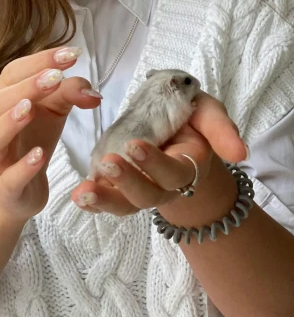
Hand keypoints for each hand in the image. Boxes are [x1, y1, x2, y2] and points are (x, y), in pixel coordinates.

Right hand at [0, 47, 100, 224]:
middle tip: (55, 77)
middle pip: (0, 100)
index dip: (40, 61)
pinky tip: (39, 155)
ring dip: (10, 120)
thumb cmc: (33, 140)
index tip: (71, 54)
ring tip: (30, 108)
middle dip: (27, 86)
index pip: (14, 73)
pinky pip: (9, 176)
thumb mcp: (54, 111)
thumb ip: (70, 93)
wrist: (19, 190)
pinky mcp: (4, 187)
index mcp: (3, 99)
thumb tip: (94, 92)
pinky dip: (23, 166)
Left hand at [70, 91, 247, 215]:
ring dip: (105, 199)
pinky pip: (107, 200)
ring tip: (83, 192)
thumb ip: (221, 128)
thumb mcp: (207, 112)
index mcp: (187, 166)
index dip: (154, 163)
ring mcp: (140, 188)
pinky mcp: (119, 186)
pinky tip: (78, 197)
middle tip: (108, 161)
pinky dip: (92, 202)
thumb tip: (238, 153)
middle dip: (128, 181)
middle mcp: (164, 185)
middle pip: (148, 194)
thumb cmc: (190, 118)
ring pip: (125, 204)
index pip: (174, 173)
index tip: (134, 144)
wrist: (173, 123)